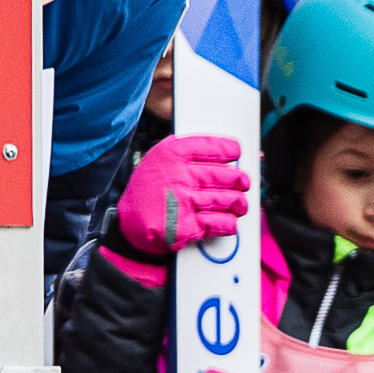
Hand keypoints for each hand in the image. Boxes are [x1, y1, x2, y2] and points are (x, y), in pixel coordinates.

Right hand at [112, 133, 249, 260]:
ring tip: (239, 203)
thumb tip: (221, 150)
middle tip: (243, 182)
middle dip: (240, 180)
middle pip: (226, 175)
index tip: (236, 152)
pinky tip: (228, 221)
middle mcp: (178, 175)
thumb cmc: (149, 190)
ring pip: (229, 199)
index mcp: (171, 154)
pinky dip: (229, 223)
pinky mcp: (187, 226)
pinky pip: (221, 222)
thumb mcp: (158, 160)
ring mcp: (183, 201)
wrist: (130, 224)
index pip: (212, 147)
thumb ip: (185, 152)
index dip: (229, 150)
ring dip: (238, 203)